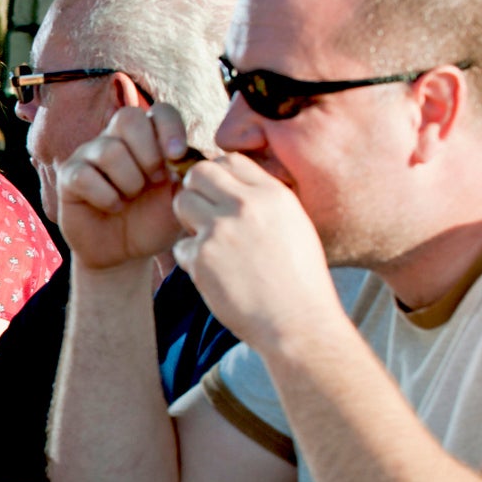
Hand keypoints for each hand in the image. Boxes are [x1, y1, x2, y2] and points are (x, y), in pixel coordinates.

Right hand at [55, 104, 190, 271]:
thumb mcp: (178, 200)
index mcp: (148, 138)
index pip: (160, 111)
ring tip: (130, 198)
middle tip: (155, 180)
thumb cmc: (151, 223)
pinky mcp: (70, 177)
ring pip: (109, 150)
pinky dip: (105, 195)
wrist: (123, 254)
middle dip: (148, 152)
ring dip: (128, 180)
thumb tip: (197, 155)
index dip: (170, 128)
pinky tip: (112, 207)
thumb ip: (188, 175)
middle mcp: (116, 139)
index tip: (178, 156)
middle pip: (129, 117)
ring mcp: (90, 156)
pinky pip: (84, 175)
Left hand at [171, 153, 346, 351]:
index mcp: (273, 194)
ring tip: (208, 242)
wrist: (298, 322)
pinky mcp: (202, 258)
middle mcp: (246, 206)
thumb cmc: (300, 280)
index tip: (221, 195)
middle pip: (198, 173)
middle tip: (205, 215)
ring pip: (181, 202)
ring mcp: (221, 230)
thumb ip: (265, 202)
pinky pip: (181, 247)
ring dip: (188, 220)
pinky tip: (213, 274)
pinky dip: (191, 260)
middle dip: (196, 190)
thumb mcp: (295, 226)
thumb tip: (234, 188)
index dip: (220, 176)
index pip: (231, 159)